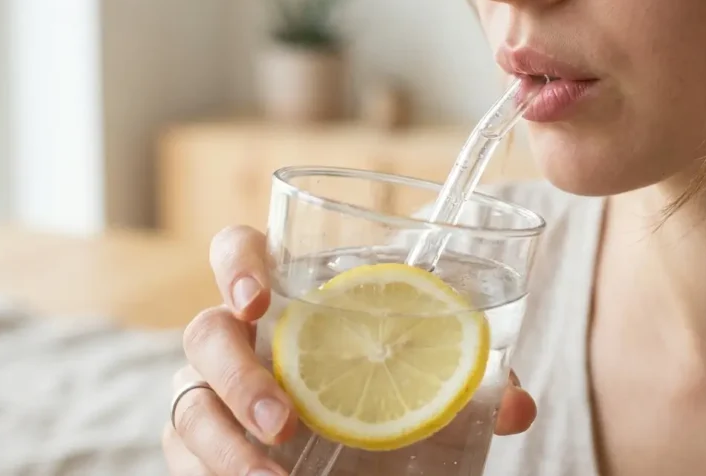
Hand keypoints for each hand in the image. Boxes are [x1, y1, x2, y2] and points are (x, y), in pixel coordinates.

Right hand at [162, 225, 538, 475]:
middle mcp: (238, 339)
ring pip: (188, 406)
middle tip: (286, 422)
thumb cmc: (380, 384)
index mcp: (285, 297)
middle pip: (204, 333)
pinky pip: (187, 458)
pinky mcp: (201, 446)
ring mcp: (211, 392)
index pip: (238, 251)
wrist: (352, 447)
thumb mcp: (423, 376)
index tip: (258, 299)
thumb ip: (464, 378)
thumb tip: (519, 406)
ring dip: (225, 448)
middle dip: (239, 377)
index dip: (236, 264)